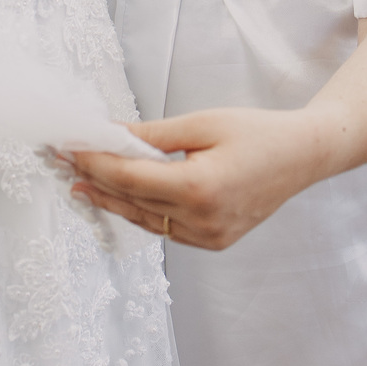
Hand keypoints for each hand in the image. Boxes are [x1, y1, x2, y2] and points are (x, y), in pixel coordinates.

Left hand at [70, 107, 323, 250]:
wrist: (303, 156)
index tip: (68, 146)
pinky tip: (121, 197)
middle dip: (94, 178)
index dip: (93, 161)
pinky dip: (140, 211)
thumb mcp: (201, 124)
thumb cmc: (258, 133)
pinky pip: (165, 229)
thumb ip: (151, 134)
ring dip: (111, 199)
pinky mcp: (214, 241)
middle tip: (63, 162)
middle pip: (131, 200)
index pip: (127, 177)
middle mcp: (202, 220)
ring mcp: (209, 236)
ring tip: (80, 182)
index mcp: (198, 188)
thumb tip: (108, 134)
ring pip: (144, 220)